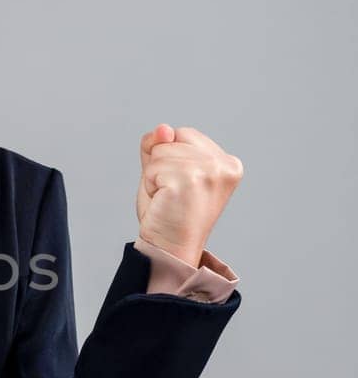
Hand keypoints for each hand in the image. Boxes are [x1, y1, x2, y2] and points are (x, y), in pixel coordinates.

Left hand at [136, 124, 243, 266]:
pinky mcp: (189, 181)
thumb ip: (160, 143)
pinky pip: (152, 168)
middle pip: (172, 138)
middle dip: (161, 165)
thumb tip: (163, 129)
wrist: (168, 249)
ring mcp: (209, 172)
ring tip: (168, 200)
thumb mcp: (163, 168)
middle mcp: (224, 165)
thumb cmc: (167, 212)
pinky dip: (149, 186)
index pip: (183, 133)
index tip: (180, 186)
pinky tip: (164, 202)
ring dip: (154, 177)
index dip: (169, 157)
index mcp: (228, 162)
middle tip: (171, 195)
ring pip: (160, 152)